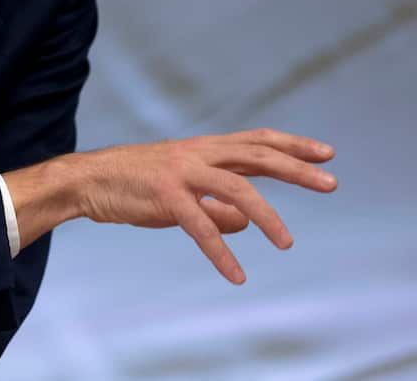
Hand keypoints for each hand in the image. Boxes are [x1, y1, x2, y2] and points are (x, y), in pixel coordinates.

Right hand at [5, 129, 336, 282]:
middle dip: (296, 169)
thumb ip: (215, 203)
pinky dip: (221, 252)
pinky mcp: (165, 196)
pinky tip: (236, 275)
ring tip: (287, 243)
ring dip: (267, 216)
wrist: (86, 181)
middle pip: (257, 155)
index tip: (325, 153)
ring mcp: (181, 172)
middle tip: (330, 183)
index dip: (292, 146)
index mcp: (201, 149)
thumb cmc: (133, 184)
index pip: (256, 141)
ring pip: (236, 188)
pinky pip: (201, 227)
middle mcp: (196, 154)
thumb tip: (247, 222)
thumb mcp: (180, 192)